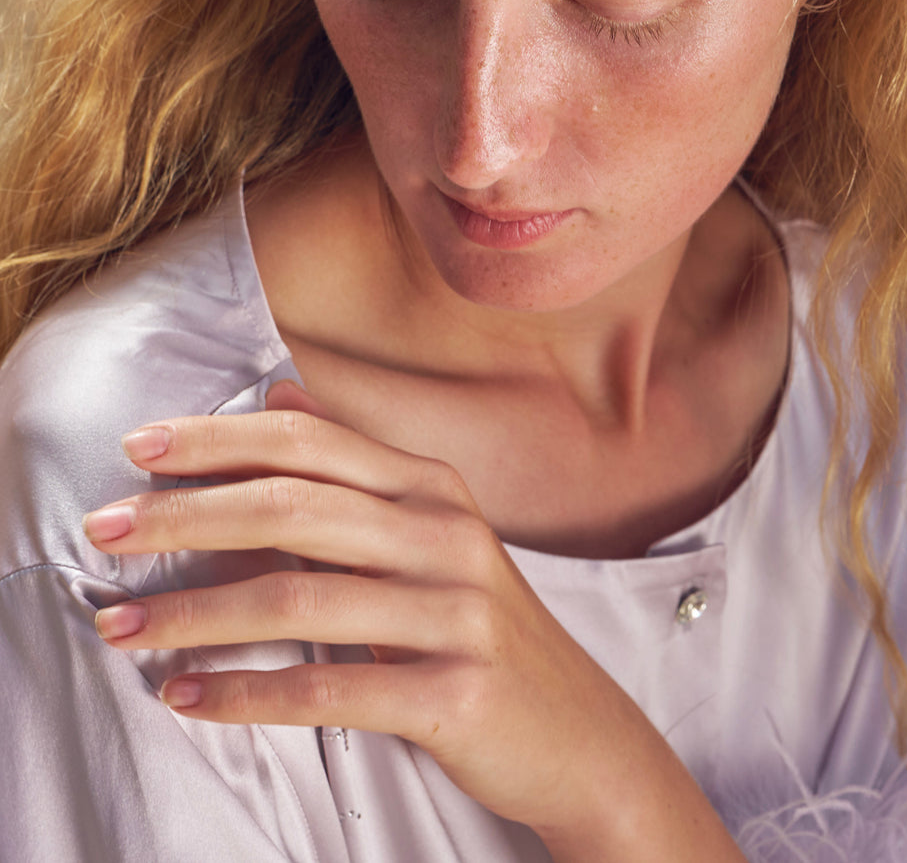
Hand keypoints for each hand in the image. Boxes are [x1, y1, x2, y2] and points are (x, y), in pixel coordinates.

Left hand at [83, 381, 738, 856]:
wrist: (577, 733)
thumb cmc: (481, 629)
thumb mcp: (431, 532)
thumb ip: (357, 467)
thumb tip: (279, 397)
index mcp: (432, 487)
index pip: (309, 444)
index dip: (219, 439)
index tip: (139, 448)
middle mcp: (445, 534)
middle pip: (293, 509)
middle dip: (185, 516)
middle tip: (104, 529)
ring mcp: (454, 612)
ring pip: (298, 598)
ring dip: (195, 614)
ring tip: (123, 629)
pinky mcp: (453, 692)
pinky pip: (329, 689)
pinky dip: (247, 694)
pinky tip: (188, 699)